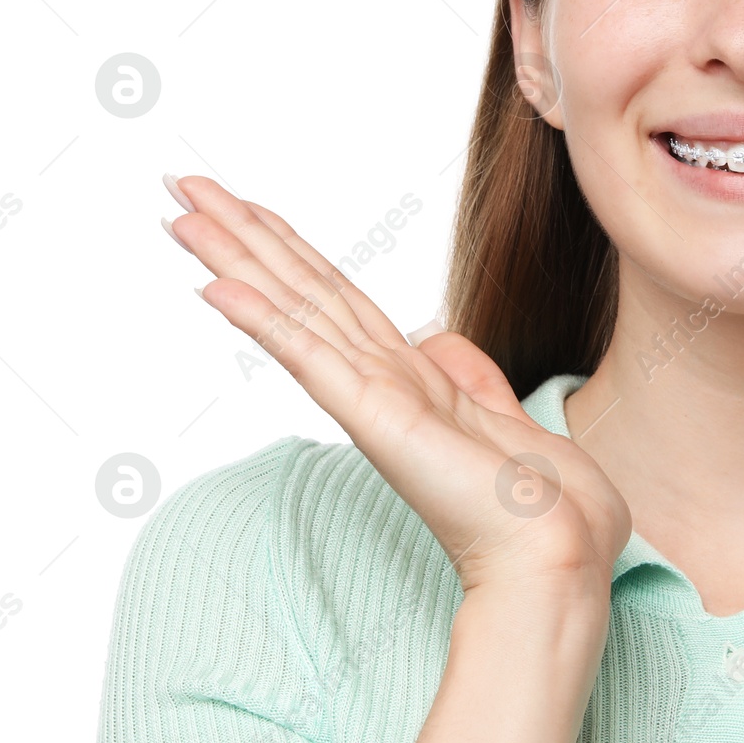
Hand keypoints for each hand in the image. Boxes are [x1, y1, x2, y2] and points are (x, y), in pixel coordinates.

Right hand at [161, 175, 630, 595]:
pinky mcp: (379, 420)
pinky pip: (310, 358)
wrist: (564, 559)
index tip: (244, 206)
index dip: (289, 250)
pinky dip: (263, 320)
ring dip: (236, 259)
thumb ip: (474, 378)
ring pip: (293, 311)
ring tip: (180, 212)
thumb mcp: (516, 422)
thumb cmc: (552, 512)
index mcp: (414, 383)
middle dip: (242, 235)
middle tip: (181, 183)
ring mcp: (375, 402)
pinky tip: (216, 284)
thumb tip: (441, 341)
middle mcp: (383, 386)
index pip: (337, 299)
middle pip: (300, 290)